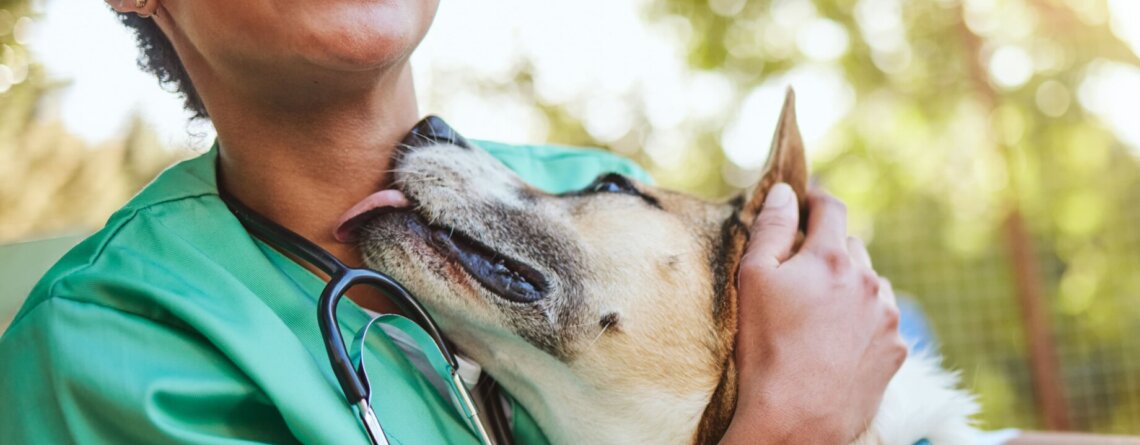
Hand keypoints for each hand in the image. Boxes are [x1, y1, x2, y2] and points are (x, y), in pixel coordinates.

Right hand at [720, 183, 906, 444]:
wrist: (796, 420)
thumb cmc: (766, 349)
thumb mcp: (752, 280)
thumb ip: (769, 228)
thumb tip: (784, 192)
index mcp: (831, 258)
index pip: (831, 208)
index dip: (816, 200)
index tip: (805, 203)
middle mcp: (868, 281)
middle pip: (850, 246)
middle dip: (827, 251)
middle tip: (799, 274)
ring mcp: (887, 317)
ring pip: (870, 283)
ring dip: (849, 286)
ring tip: (819, 314)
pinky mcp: (896, 350)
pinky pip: (882, 320)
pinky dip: (863, 320)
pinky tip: (837, 341)